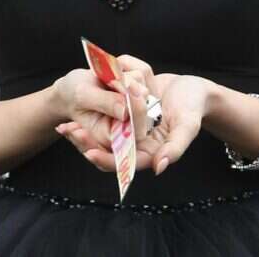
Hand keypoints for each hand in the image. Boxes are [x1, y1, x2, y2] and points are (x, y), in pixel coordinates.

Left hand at [56, 55, 210, 175]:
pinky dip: (91, 116)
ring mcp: (130, 130)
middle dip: (86, 143)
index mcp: (150, 153)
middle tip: (68, 132)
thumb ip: (176, 147)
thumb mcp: (188, 126)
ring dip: (83, 133)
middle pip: (107, 151)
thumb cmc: (194, 108)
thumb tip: (159, 167)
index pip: (123, 163)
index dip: (105, 159)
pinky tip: (74, 111)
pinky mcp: (125, 116)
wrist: (194, 90)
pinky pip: (104, 121)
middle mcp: (137, 144)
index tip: (88, 152)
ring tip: (64, 126)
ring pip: (101, 138)